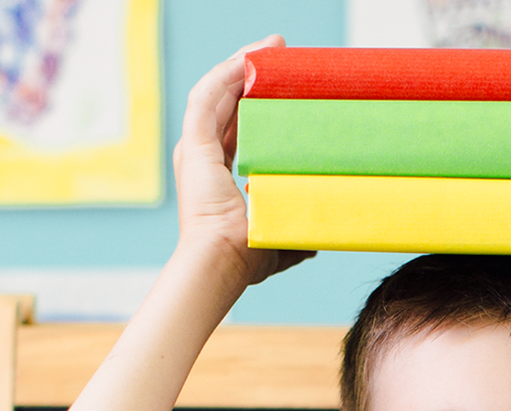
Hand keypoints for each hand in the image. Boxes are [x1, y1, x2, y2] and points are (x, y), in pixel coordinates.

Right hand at [173, 38, 314, 287]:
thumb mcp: (277, 236)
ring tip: (267, 48)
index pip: (237, 131)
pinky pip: (207, 97)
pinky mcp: (193, 145)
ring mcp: (195, 151)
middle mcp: (202, 160)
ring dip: (239, 66)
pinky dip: (225, 75)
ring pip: (215, 94)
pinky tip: (247, 59)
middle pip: (226, 105)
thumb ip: (294, 233)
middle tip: (279, 56)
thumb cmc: (247, 258)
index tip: (282, 89)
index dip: (256, 107)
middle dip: (249, 76)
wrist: (223, 261)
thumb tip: (317, 239)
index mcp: (217, 179)